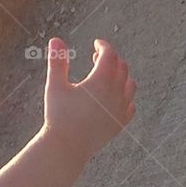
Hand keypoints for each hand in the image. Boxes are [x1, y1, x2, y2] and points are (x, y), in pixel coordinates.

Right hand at [42, 37, 135, 164]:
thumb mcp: (55, 87)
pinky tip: (115, 97)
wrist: (65, 148)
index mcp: (101, 80)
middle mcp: (116, 92)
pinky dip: (125, 97)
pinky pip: (130, 106)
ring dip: (121, 76)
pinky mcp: (120, 123)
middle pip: (121, 67)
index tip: (96, 44)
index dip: (103, 46)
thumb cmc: (57, 117)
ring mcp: (120, 109)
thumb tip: (55, 39)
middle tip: (97, 59)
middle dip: (111, 60)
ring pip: (129, 85)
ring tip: (107, 77)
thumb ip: (57, 62)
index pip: (109, 54)